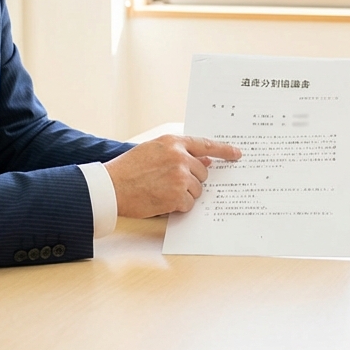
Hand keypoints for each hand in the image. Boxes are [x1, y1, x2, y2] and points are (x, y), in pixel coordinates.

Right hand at [104, 135, 240, 218]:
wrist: (111, 187)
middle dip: (191, 181)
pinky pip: (188, 204)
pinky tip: (161, 201)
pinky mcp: (177, 196)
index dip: (224, 150)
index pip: (206, 144)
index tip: (237, 154)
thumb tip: (203, 161)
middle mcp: (180, 157)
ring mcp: (179, 176)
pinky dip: (178, 207)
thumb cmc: (128, 169)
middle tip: (170, 183)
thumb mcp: (153, 150)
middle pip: (202, 173)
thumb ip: (178, 153)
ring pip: (197, 190)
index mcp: (174, 142)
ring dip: (184, 195)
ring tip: (162, 191)